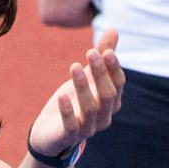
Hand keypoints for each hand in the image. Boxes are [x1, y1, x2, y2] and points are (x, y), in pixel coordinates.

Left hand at [24, 28, 124, 160]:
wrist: (50, 133)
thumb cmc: (73, 102)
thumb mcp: (86, 77)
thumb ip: (100, 57)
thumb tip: (114, 29)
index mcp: (111, 102)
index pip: (118, 84)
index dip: (113, 69)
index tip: (106, 51)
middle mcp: (103, 117)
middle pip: (107, 95)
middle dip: (100, 74)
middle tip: (90, 52)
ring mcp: (87, 129)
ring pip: (91, 109)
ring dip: (83, 87)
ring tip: (73, 66)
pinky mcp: (68, 137)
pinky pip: (71, 126)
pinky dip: (67, 111)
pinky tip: (61, 96)